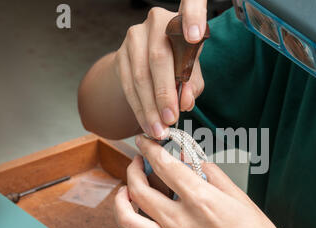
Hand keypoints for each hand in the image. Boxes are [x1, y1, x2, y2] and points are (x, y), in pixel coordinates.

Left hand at [92, 135, 296, 227]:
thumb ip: (211, 173)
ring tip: (125, 193)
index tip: (145, 143)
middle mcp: (180, 223)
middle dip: (133, 169)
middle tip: (138, 163)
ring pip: (129, 222)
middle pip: (140, 190)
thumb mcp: (239, 195)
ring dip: (120, 202)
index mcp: (199, 200)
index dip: (149, 149)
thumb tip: (191, 159)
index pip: (164, 165)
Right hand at [114, 2, 206, 139]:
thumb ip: (192, 84)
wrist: (149, 57)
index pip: (190, 8)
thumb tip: (185, 102)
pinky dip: (138, 108)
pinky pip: (127, 86)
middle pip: (157, 58)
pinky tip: (146, 123)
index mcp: (178, 20)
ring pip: (139, 76)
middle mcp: (154, 22)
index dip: (193, 18)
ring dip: (148, 108)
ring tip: (158, 129)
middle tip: (170, 119)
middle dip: (163, 94)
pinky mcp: (120, 55)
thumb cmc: (177, 62)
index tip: (195, 37)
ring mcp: (134, 38)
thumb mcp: (192, 69)